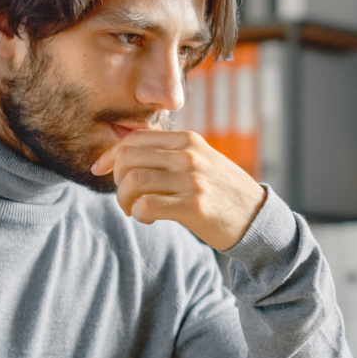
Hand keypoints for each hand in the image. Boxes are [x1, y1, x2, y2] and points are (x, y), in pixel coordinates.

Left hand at [91, 129, 265, 251]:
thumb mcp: (200, 160)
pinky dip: (138, 214)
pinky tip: (147, 218)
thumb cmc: (220, 191)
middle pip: (128, 157)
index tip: (100, 170)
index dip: (110, 155)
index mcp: (187, 140)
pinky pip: (147, 205)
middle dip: (116, 179)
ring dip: (124, 199)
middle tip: (126, 196)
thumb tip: (123, 152)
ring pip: (134, 180)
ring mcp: (192, 180)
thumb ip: (168, 153)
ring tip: (133, 209)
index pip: (134, 138)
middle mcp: (188, 155)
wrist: (257, 217)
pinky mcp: (194, 206)